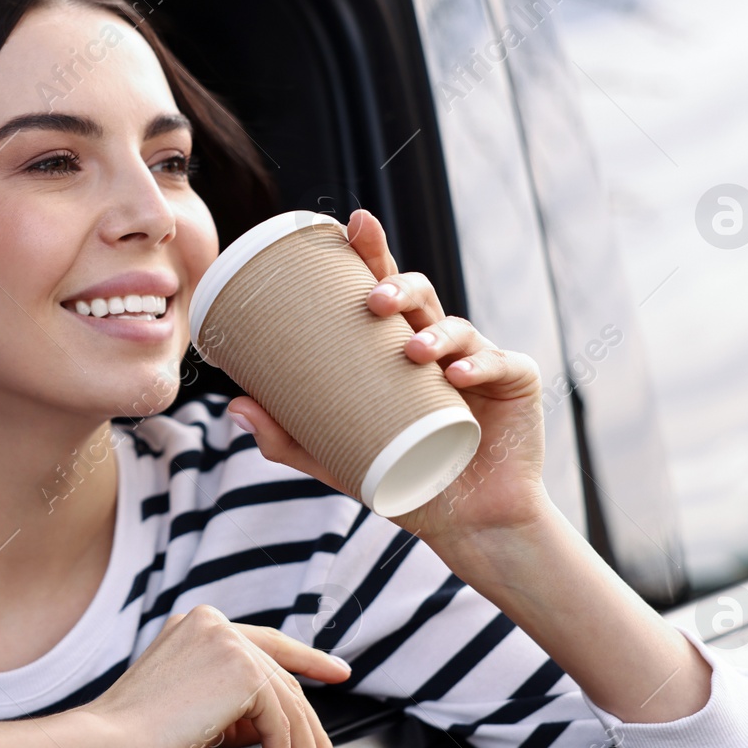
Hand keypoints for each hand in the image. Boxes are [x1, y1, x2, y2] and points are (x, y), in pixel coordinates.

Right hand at [84, 605, 350, 747]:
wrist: (108, 744)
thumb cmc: (136, 736)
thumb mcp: (194, 707)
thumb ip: (235, 704)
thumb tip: (278, 727)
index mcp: (202, 625)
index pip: (270, 644)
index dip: (309, 659)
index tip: (337, 672)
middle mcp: (217, 625)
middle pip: (284, 682)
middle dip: (314, 735)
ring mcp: (229, 643)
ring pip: (288, 707)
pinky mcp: (241, 672)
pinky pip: (279, 724)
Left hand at [227, 208, 550, 543]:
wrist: (467, 522)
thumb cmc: (404, 481)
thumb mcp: (338, 458)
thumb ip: (288, 438)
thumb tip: (233, 405)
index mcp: (396, 347)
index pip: (382, 289)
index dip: (371, 253)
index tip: (350, 225)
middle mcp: (436, 344)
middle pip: (418, 294)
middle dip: (397, 282)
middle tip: (374, 298)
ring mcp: (477, 359)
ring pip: (455, 327)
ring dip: (433, 333)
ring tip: (412, 352)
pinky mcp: (514, 380)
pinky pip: (496, 364)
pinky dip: (477, 366)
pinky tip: (456, 377)